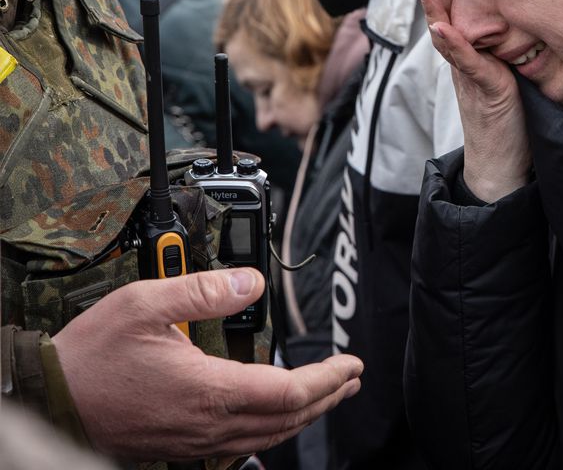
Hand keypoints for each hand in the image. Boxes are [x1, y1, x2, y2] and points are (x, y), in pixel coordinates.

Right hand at [53, 268, 362, 460]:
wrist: (48, 402)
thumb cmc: (90, 357)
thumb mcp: (144, 303)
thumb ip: (203, 290)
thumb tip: (252, 281)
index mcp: (209, 391)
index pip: (290, 392)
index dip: (328, 378)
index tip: (351, 362)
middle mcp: (208, 424)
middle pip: (288, 419)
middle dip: (327, 397)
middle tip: (351, 378)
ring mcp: (195, 440)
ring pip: (267, 435)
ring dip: (305, 414)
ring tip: (328, 395)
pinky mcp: (181, 444)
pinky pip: (242, 443)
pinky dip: (272, 427)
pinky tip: (276, 413)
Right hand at [416, 0, 531, 201]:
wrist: (505, 162)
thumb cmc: (512, 114)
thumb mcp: (511, 68)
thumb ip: (509, 43)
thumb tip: (524, 10)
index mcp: (471, 48)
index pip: (456, 4)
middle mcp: (464, 56)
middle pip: (444, 11)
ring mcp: (468, 73)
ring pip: (446, 32)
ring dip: (434, 5)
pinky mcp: (482, 90)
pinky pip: (465, 64)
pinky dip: (452, 45)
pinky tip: (443, 29)